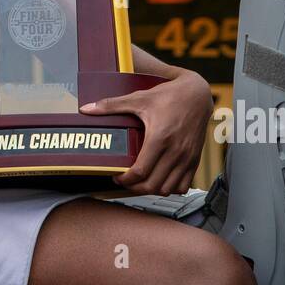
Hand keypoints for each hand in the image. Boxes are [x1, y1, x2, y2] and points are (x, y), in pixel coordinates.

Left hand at [81, 70, 213, 195]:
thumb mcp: (139, 98)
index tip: (117, 176)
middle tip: (126, 181)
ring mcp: (187, 158)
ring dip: (152, 190)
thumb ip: (111, 105)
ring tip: (142, 181)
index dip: (125, 180)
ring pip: (168, 189)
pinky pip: (183, 186)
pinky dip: (171, 188)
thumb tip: (86, 109)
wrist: (197, 94)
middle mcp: (175, 151)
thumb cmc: (169, 96)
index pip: (140, 172)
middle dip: (135, 188)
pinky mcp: (195, 160)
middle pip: (152, 185)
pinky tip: (161, 179)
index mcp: (159, 138)